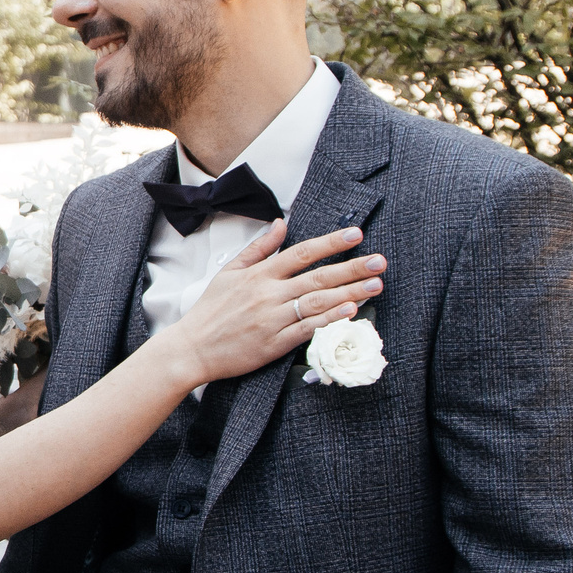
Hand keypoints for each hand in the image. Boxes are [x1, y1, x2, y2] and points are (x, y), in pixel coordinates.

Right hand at [163, 221, 384, 385]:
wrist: (193, 348)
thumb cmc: (211, 310)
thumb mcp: (229, 271)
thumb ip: (258, 248)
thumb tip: (281, 223)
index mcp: (259, 275)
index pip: (301, 253)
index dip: (330, 243)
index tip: (355, 235)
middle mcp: (268, 294)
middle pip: (318, 277)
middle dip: (352, 267)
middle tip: (379, 261)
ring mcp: (273, 319)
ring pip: (317, 302)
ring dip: (350, 292)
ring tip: (376, 285)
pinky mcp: (275, 343)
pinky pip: (308, 328)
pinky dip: (329, 319)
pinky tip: (350, 311)